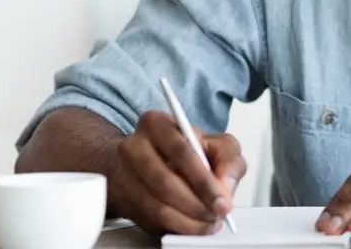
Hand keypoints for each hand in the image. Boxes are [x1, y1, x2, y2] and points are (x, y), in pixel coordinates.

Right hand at [110, 110, 246, 235]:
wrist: (152, 162)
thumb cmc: (188, 151)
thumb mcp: (217, 145)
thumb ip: (229, 159)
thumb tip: (225, 185)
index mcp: (156, 123)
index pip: (181, 152)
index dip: (204, 181)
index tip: (222, 201)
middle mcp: (132, 147)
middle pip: (164, 182)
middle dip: (196, 204)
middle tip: (216, 215)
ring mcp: (122, 175)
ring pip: (156, 206)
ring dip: (187, 220)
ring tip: (207, 222)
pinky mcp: (121, 200)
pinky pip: (149, 220)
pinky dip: (175, 227)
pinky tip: (192, 225)